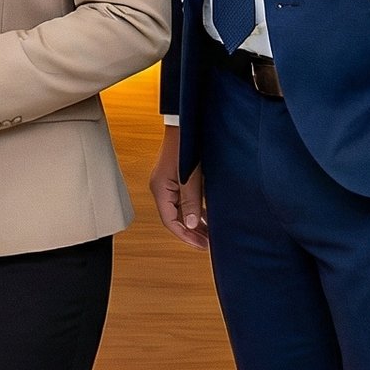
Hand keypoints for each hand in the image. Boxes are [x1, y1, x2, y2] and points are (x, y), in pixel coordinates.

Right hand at [150, 126, 207, 249]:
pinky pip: (182, 200)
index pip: (170, 221)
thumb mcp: (191, 178)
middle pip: (174, 217)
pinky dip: (193, 210)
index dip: (186, 236)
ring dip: (193, 222)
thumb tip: (191, 225)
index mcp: (160, 189)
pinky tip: (205, 216)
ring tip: (209, 234)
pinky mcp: (174, 178)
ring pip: (179, 210)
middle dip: (191, 232)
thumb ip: (191, 202)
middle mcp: (160, 188)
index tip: (202, 245)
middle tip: (208, 243)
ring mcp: (167, 183)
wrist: (184, 124)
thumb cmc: (186, 146)